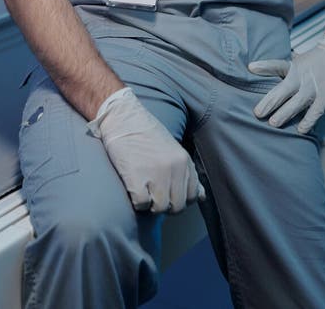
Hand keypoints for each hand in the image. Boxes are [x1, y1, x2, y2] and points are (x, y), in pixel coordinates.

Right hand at [87, 88, 204, 213]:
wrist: (123, 116)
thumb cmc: (146, 134)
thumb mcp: (173, 150)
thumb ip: (187, 173)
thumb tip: (201, 197)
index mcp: (184, 160)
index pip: (192, 196)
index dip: (178, 198)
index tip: (167, 190)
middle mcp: (174, 167)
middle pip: (177, 206)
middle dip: (165, 204)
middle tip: (152, 192)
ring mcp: (156, 173)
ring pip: (160, 208)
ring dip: (150, 204)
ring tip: (143, 188)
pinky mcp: (136, 177)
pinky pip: (141, 204)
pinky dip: (136, 201)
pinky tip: (133, 186)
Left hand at [248, 38, 324, 133]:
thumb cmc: (316, 60)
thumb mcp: (298, 61)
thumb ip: (284, 71)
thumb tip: (259, 75)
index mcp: (293, 67)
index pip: (277, 65)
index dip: (264, 67)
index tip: (251, 68)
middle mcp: (301, 77)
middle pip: (283, 89)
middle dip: (270, 102)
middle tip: (258, 113)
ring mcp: (314, 87)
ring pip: (297, 102)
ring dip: (285, 113)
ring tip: (273, 123)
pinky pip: (316, 111)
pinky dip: (309, 120)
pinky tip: (301, 129)